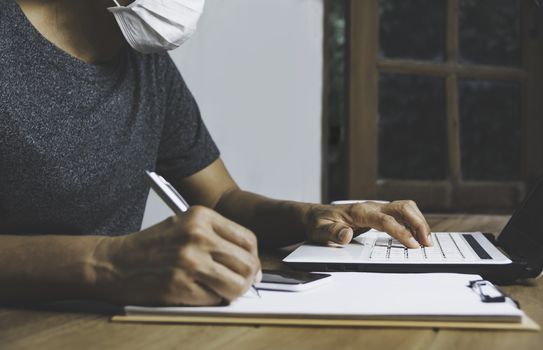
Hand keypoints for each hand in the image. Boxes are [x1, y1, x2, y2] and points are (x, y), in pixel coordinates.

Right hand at [92, 206, 260, 305]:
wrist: (112, 263)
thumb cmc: (150, 247)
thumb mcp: (185, 226)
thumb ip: (217, 238)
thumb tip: (250, 264)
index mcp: (201, 216)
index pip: (248, 239)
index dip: (254, 258)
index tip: (251, 268)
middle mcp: (197, 235)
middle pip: (247, 263)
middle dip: (248, 279)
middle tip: (240, 284)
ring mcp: (188, 261)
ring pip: (237, 284)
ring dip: (233, 293)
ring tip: (222, 291)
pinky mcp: (179, 286)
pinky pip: (214, 299)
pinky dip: (211, 301)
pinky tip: (198, 293)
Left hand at [303, 200, 431, 247]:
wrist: (315, 216)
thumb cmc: (319, 223)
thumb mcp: (320, 230)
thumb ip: (333, 233)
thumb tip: (347, 235)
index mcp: (359, 211)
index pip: (385, 220)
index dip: (401, 232)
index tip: (413, 245)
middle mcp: (371, 207)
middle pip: (402, 207)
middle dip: (418, 223)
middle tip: (427, 243)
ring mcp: (376, 209)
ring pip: (405, 208)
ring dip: (418, 222)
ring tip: (427, 241)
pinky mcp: (378, 214)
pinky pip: (401, 215)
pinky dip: (413, 223)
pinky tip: (417, 236)